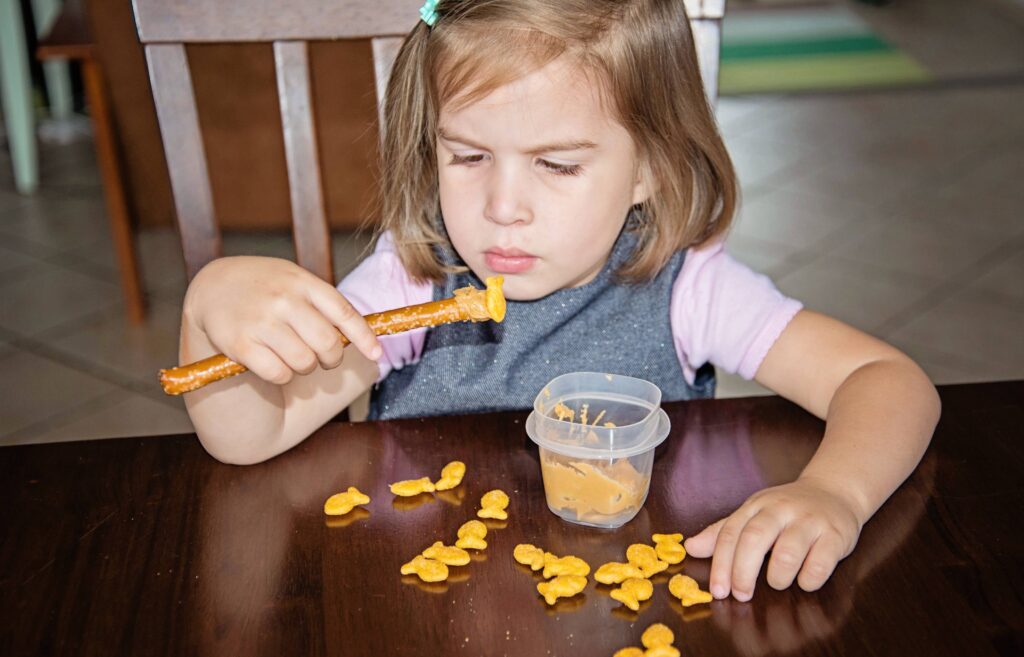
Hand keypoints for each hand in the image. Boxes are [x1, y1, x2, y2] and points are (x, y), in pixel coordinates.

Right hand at [184, 256, 381, 384]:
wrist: (213, 285)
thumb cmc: (264, 287)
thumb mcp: (294, 280)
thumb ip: (323, 303)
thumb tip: (360, 337)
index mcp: (303, 282)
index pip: (344, 312)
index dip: (364, 337)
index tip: (377, 354)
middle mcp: (284, 300)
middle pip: (328, 343)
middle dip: (331, 358)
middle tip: (323, 359)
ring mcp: (262, 321)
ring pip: (305, 362)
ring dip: (304, 367)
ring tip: (292, 356)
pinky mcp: (241, 344)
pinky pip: (279, 373)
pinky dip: (282, 375)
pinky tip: (271, 363)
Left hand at [683, 477, 862, 600]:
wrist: (835, 491)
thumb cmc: (788, 510)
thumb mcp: (753, 514)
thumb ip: (723, 533)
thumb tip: (691, 547)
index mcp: (756, 506)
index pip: (731, 533)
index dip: (721, 564)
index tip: (718, 590)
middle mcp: (781, 510)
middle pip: (754, 538)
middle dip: (743, 571)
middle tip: (741, 595)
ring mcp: (809, 520)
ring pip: (788, 551)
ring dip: (778, 575)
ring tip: (777, 583)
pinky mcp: (835, 535)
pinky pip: (820, 562)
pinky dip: (809, 578)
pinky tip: (805, 581)